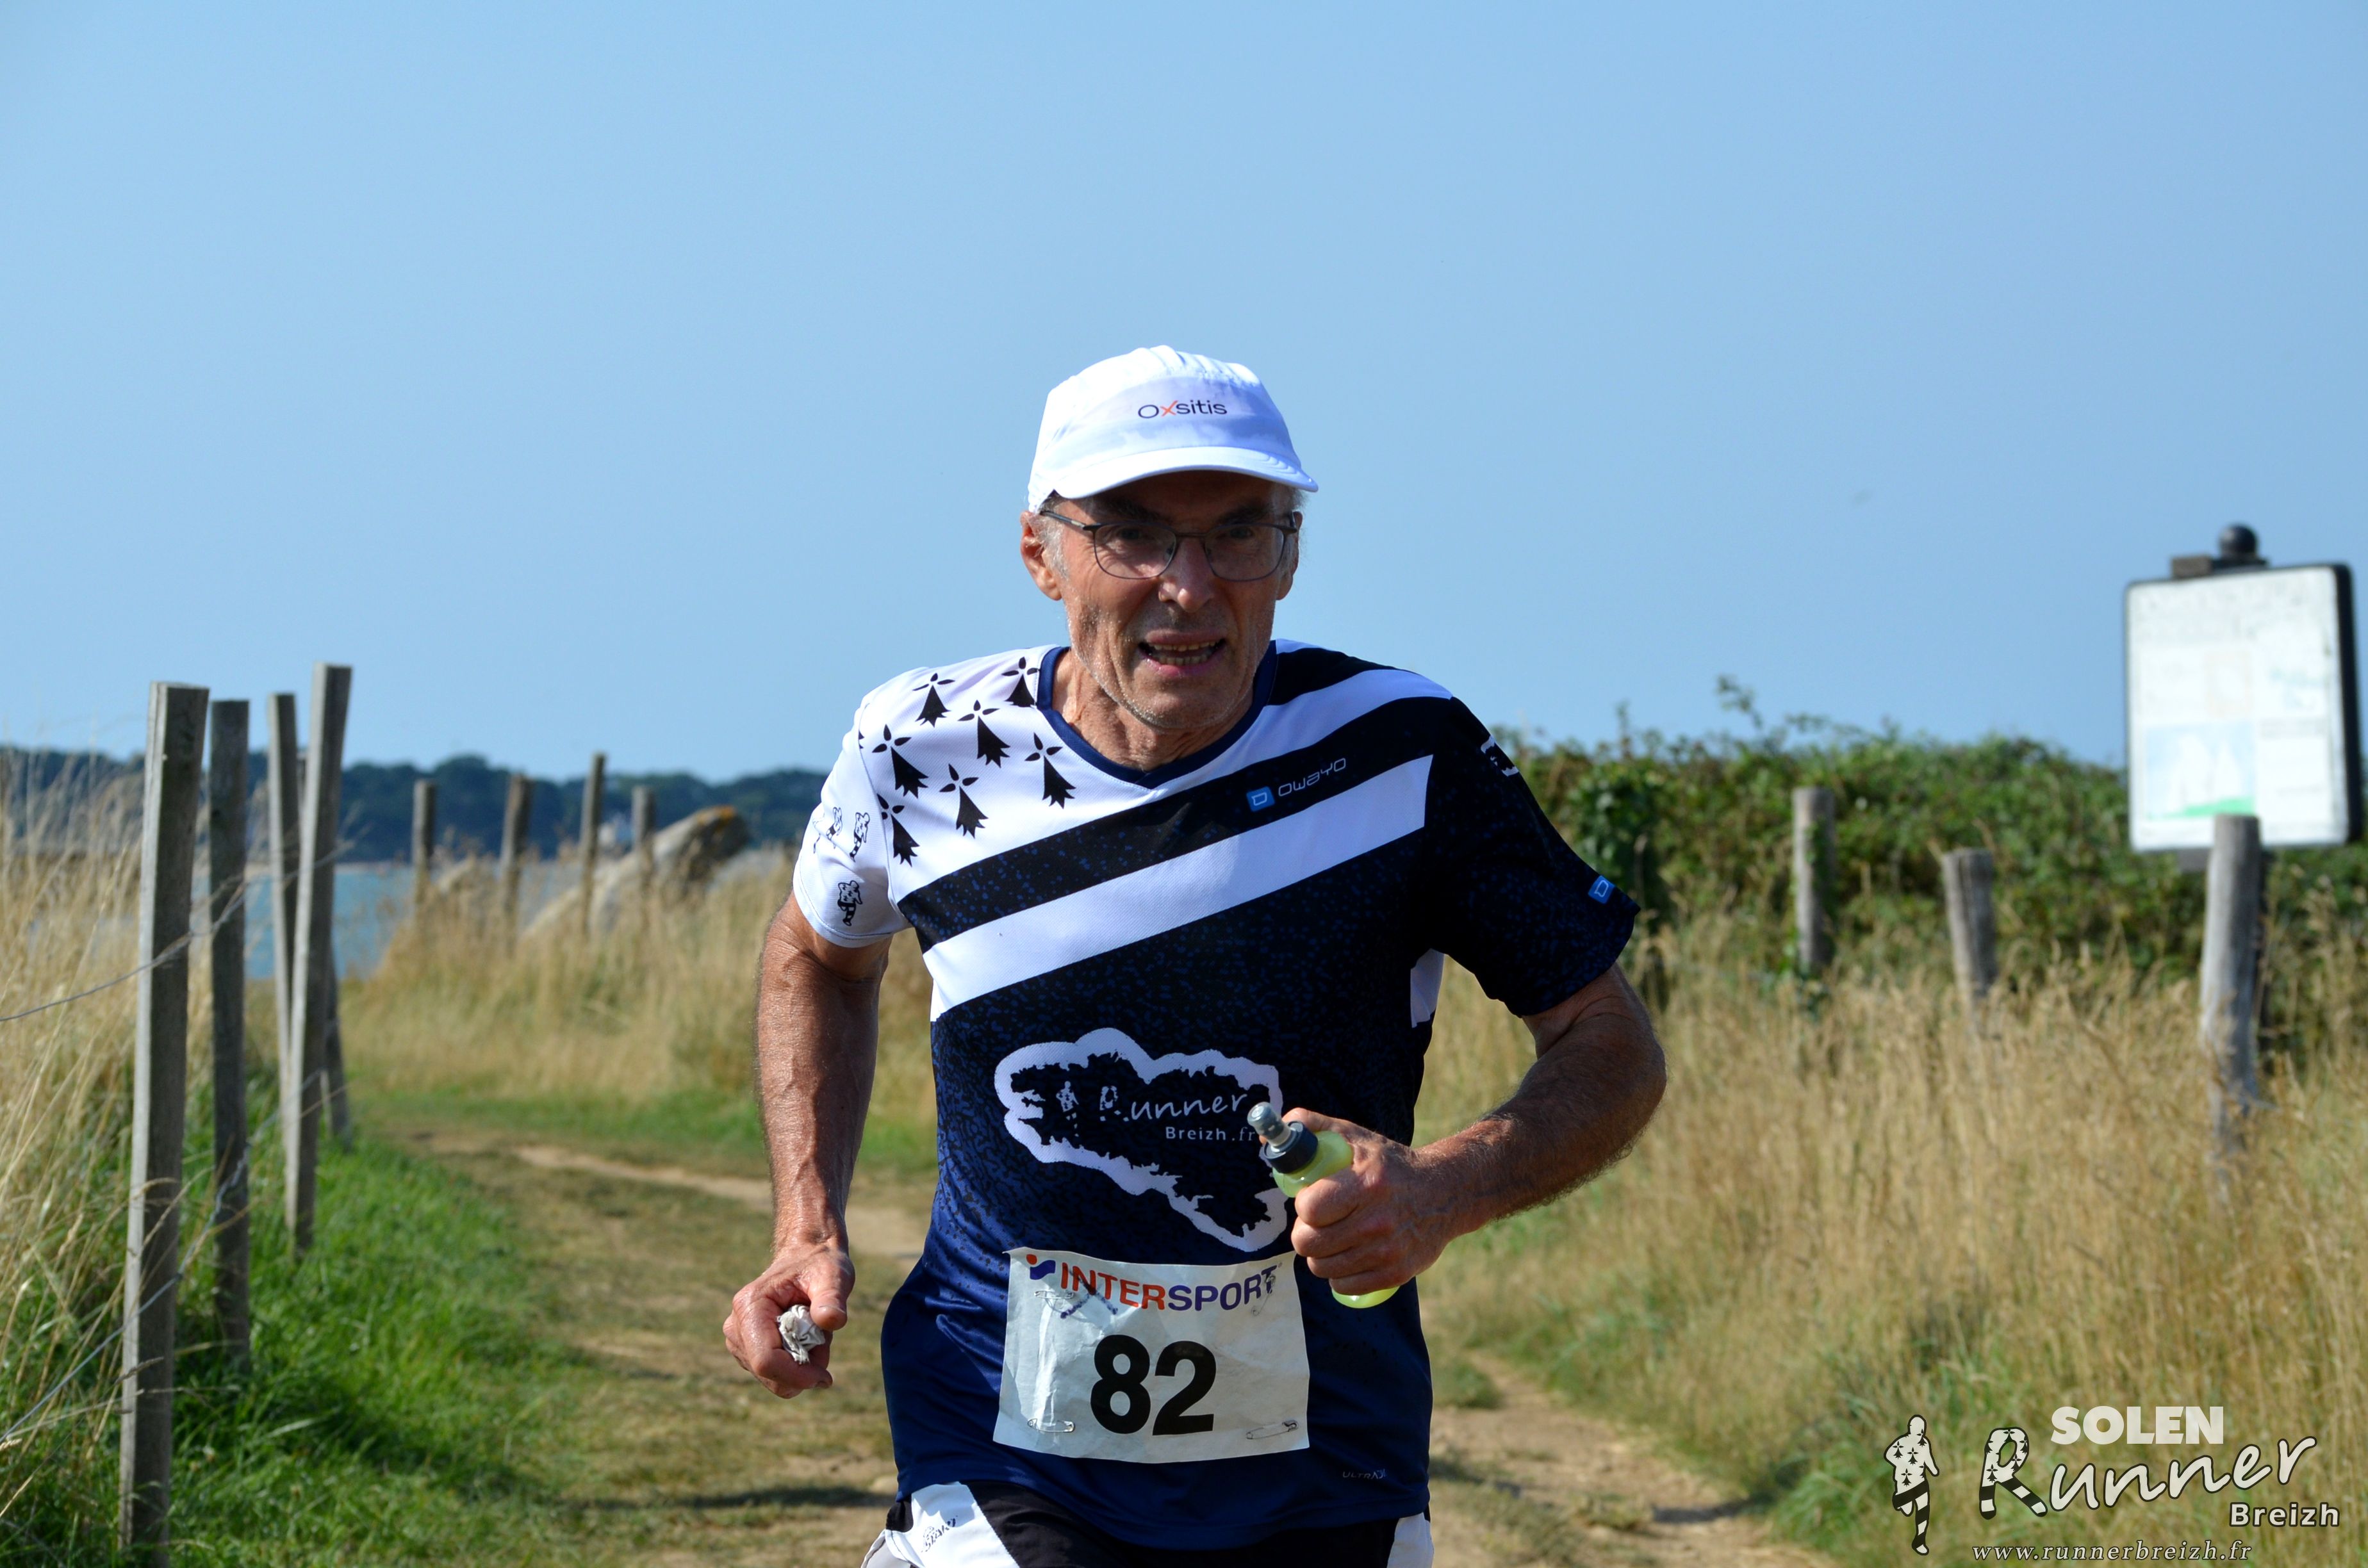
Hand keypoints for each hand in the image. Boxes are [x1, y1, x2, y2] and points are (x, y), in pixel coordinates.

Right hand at [724, 1240, 852, 1396]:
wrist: (807, 1257)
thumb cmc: (820, 1265)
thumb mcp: (833, 1275)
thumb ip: (832, 1298)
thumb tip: (832, 1321)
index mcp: (751, 1305)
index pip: (765, 1359)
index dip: (796, 1376)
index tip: (826, 1378)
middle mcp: (736, 1324)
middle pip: (766, 1373)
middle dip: (801, 1371)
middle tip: (825, 1343)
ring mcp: (738, 1338)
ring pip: (770, 1377)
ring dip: (799, 1368)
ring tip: (815, 1335)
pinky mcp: (746, 1348)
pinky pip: (772, 1374)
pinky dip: (794, 1367)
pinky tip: (805, 1341)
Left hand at [1282, 1108, 1462, 1296]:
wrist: (1446, 1192)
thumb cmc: (1390, 1164)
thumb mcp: (1356, 1137)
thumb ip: (1311, 1128)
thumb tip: (1266, 1137)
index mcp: (1367, 1184)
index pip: (1310, 1209)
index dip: (1303, 1205)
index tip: (1312, 1199)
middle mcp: (1378, 1221)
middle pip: (1309, 1243)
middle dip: (1304, 1232)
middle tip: (1316, 1223)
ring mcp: (1388, 1251)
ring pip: (1321, 1268)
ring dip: (1319, 1254)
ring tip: (1332, 1237)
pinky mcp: (1395, 1273)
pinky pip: (1343, 1286)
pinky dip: (1338, 1274)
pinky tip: (1347, 1254)